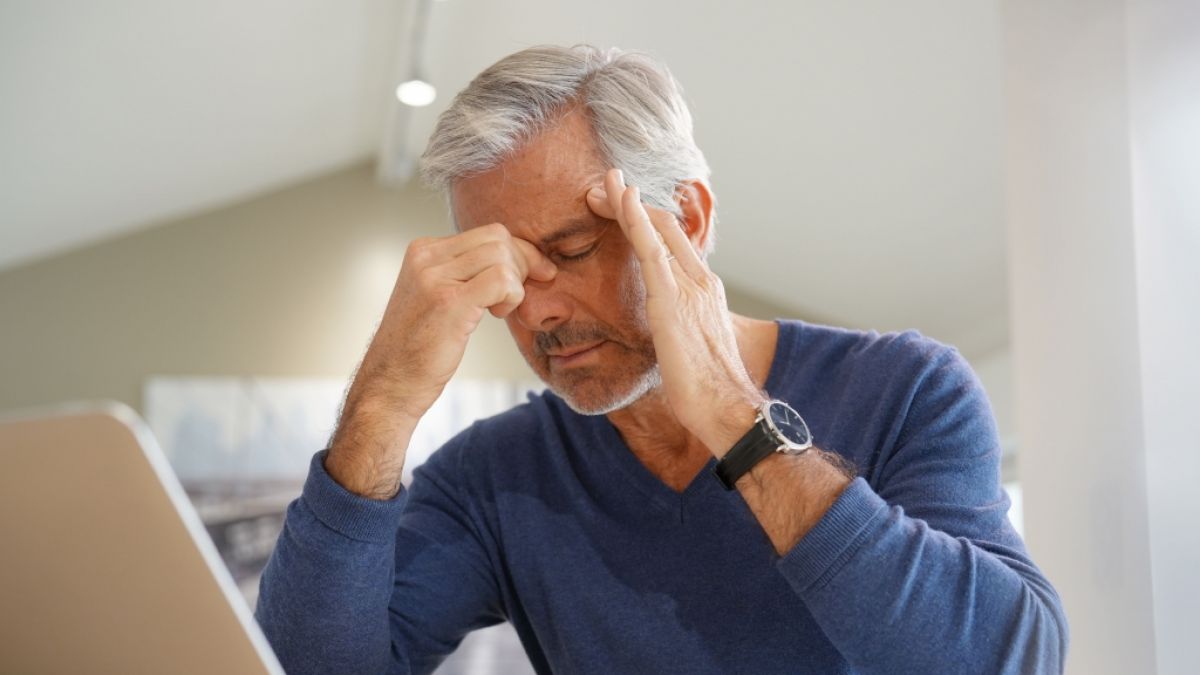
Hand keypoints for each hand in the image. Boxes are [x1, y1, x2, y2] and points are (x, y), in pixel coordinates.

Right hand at [327, 223, 556, 497]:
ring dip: (515, 283)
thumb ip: (463, 273)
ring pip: (502, 255)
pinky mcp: (449, 302)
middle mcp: (426, 257)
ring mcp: (435, 277)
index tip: (534, 275)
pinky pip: (501, 280)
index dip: (519, 253)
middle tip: (519, 297)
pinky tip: (496, 315)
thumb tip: (513, 259)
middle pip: (498, 238)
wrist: (389, 385)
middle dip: (523, 264)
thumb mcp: (436, 297)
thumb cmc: (418, 349)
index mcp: (422, 250)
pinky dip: (512, 296)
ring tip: (499, 310)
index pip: (488, 233)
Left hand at [586, 169, 764, 455]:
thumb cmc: (707, 389)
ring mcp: (688, 285)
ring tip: (604, 182)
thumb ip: (679, 330)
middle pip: (665, 226)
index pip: (674, 243)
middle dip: (633, 203)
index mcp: (704, 291)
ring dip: (626, 202)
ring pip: (655, 228)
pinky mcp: (670, 296)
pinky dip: (634, 219)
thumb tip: (665, 336)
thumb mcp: (690, 349)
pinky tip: (621, 199)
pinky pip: (649, 248)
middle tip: (605, 186)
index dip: (646, 221)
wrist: (724, 405)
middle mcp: (700, 280)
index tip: (623, 208)